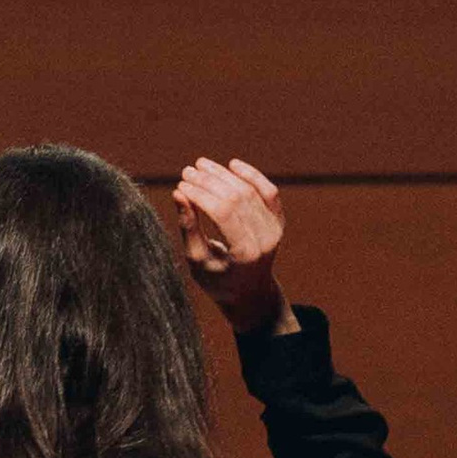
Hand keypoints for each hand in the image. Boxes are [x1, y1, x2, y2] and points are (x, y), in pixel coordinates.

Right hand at [173, 156, 294, 339]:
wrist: (250, 293)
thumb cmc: (218, 281)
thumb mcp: (198, 261)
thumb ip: (190, 228)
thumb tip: (178, 194)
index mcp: (245, 253)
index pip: (222, 213)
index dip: (200, 195)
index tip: (180, 186)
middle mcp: (265, 238)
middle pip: (237, 198)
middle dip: (209, 182)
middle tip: (187, 172)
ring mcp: (275, 228)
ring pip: (250, 190)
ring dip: (224, 175)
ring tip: (201, 165)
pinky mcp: (278, 220)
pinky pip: (268, 191)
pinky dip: (251, 175)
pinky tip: (232, 164)